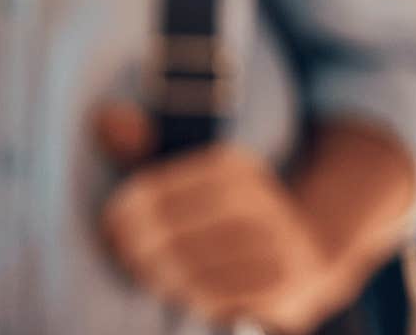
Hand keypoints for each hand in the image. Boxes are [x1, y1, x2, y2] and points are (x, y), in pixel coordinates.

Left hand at [96, 104, 355, 332]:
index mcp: (233, 168)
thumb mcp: (195, 175)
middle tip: (131, 261)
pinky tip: (193, 292)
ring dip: (168, 278)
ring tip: (159, 276)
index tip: (111, 232)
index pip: (157, 192)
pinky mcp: (285, 283)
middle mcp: (259, 201)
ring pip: (196, 271)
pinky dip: (201, 299)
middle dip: (142, 253)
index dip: (122, 217)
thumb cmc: (229, 215)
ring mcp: (276, 245)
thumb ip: (144, 149)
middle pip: (173, 237)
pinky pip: (225, 299)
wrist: (312, 249)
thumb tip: (103, 116)